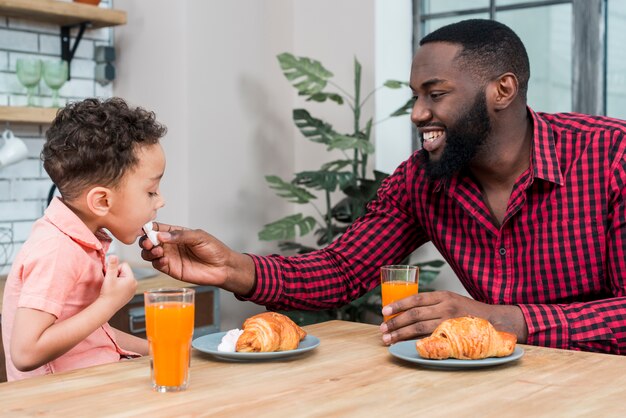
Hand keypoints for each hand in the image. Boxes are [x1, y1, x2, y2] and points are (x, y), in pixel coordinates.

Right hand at [99, 255, 136, 311]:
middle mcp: (135, 284)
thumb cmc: (108, 293)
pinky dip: (119, 285)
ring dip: (118, 280)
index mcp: (132, 279)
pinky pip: (125, 284)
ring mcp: (133, 289)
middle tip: (112, 283)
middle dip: (117, 274)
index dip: (116, 269)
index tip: (112, 277)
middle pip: (125, 271)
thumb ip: (112, 265)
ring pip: (124, 277)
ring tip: (113, 288)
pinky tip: (115, 291)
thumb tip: (114, 255)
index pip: (124, 265)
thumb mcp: (109, 277)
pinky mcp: (130, 293)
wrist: (106, 307)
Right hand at [139, 222, 255, 294]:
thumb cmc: (214, 249)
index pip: (157, 228)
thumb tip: (161, 235)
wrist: (223, 267)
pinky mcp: (171, 269)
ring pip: (149, 254)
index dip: (148, 228)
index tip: (144, 229)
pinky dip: (157, 262)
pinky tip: (164, 260)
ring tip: (158, 251)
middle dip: (145, 241)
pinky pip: (158, 265)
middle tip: (149, 243)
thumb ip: (180, 236)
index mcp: (176, 233)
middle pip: (149, 241)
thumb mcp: (199, 237)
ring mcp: (170, 257)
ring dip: (149, 252)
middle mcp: (170, 244)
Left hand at [379, 290, 527, 344]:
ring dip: (400, 334)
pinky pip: (430, 340)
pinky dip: (415, 343)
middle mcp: (446, 307)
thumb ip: (433, 304)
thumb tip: (406, 311)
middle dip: (395, 322)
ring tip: (388, 339)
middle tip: (382, 328)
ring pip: (419, 328)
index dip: (398, 305)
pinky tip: (405, 346)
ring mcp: (450, 323)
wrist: (496, 321)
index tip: (384, 311)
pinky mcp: (454, 337)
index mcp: (444, 296)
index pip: (416, 299)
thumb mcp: (452, 300)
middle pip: (414, 315)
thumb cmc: (468, 312)